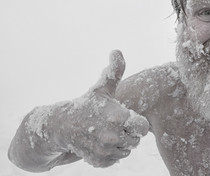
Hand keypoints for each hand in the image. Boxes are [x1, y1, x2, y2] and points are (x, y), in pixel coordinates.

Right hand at [52, 50, 148, 167]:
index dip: (137, 123)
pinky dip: (112, 153)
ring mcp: (106, 150)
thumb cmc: (87, 105)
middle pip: (136, 140)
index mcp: (118, 117)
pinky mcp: (99, 161)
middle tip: (116, 124)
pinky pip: (116, 159)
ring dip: (121, 143)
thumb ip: (114, 71)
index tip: (128, 117)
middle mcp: (113, 136)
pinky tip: (102, 141)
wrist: (62, 126)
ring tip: (108, 132)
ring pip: (127, 150)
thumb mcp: (102, 87)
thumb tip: (116, 51)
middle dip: (129, 132)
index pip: (143, 127)